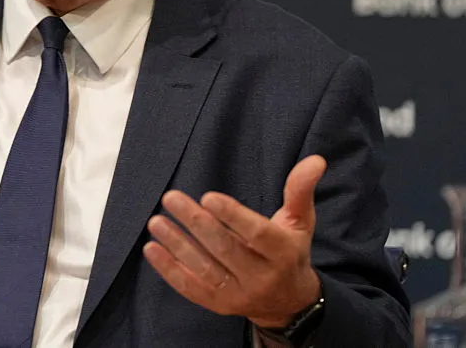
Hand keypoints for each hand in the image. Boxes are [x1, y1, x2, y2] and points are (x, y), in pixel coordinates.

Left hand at [143, 155, 325, 328]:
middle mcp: (261, 277)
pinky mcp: (218, 305)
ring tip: (156, 221)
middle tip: (171, 198)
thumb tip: (314, 160)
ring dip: (177, 244)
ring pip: (205, 269)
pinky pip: (190, 288)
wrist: (288, 302)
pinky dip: (169, 269)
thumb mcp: (299, 222)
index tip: (208, 196)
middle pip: (225, 249)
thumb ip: (299, 190)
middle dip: (196, 223)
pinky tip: (151, 248)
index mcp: (283, 253)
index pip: (257, 234)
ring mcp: (238, 295)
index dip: (232, 216)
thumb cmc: (289, 251)